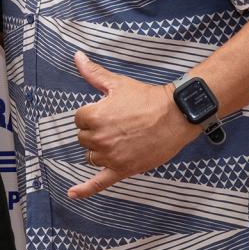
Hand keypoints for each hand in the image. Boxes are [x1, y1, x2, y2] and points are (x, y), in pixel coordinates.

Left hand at [68, 52, 199, 198]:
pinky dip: (84, 190)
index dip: (93, 114)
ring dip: (100, 150)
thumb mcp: (117, 83)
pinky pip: (98, 183)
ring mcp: (110, 156)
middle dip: (97, 131)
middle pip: (84, 138)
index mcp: (94, 116)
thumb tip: (76, 56)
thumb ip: (92, 72)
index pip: (79, 119)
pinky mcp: (122, 170)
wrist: (175, 116)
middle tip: (119, 123)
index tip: (109, 111)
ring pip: (92, 156)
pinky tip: (73, 193)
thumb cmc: (146, 98)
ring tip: (121, 138)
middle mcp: (99, 138)